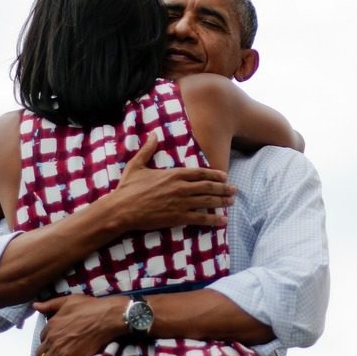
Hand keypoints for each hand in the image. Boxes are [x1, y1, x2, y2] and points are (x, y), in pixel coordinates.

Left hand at [28, 294, 127, 355]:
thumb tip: (34, 305)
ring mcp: (57, 349)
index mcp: (52, 324)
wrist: (106, 318)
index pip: (43, 336)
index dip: (47, 341)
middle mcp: (51, 337)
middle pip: (42, 350)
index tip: (50, 345)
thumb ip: (50, 304)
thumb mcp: (68, 300)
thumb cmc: (90, 307)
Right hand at [110, 135, 234, 231]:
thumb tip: (153, 134)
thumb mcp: (137, 165)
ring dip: (222, 201)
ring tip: (232, 202)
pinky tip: (222, 221)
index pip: (200, 172)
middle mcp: (181, 187)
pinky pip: (200, 218)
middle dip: (224, 188)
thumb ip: (148, 149)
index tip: (225, 176)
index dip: (215, 174)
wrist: (121, 210)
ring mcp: (181, 203)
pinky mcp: (178, 217)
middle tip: (235, 190)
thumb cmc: (127, 188)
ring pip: (208, 201)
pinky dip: (213, 219)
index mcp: (174, 174)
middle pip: (208, 186)